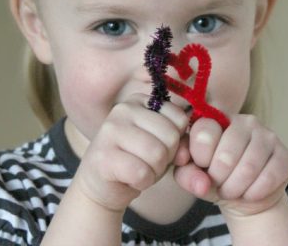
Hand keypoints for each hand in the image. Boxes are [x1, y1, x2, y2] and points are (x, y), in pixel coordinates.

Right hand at [72, 94, 188, 211]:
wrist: (101, 186)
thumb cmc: (136, 162)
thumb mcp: (163, 146)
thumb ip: (180, 143)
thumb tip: (186, 155)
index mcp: (140, 101)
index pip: (179, 117)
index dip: (177, 141)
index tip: (157, 146)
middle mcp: (123, 109)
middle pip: (170, 136)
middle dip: (166, 158)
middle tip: (147, 163)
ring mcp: (110, 131)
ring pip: (157, 154)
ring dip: (154, 172)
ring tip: (139, 171)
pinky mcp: (103, 156)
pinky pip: (141, 173)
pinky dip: (143, 182)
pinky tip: (129, 179)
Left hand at [173, 115, 287, 216]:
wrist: (245, 195)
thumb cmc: (214, 178)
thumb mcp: (193, 176)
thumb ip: (186, 174)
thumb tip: (201, 182)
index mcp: (218, 118)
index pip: (204, 130)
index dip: (199, 156)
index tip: (202, 166)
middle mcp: (244, 121)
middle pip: (226, 154)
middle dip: (218, 178)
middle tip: (219, 184)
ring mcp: (267, 136)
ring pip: (248, 168)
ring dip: (235, 188)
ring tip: (232, 190)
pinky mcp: (285, 155)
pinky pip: (269, 177)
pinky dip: (254, 193)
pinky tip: (250, 192)